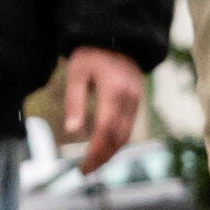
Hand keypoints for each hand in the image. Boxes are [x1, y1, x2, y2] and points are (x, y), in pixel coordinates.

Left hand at [40, 47, 146, 167]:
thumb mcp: (76, 73)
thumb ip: (74, 101)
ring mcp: (136, 100)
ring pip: (126, 135)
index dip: (95, 151)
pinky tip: (103, 149)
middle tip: (85, 171)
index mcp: (113, 89)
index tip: (82, 166)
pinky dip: (116, 142)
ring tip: (92, 164)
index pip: (105, 129)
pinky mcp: (137, 101)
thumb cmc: (90, 55)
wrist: (115, 38)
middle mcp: (129, 97)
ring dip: (110, 153)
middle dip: (102, 157)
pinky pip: (128, 127)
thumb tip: (72, 131)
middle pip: (118, 137)